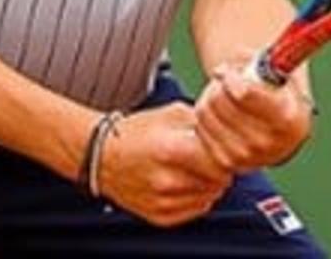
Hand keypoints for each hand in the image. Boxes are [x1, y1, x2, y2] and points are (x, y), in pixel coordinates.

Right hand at [95, 103, 233, 226]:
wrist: (101, 156)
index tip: (222, 146)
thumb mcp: (171, 113)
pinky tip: (185, 182)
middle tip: (209, 157)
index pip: (222, 159)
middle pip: (219, 180)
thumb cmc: (136, 132)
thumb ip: (203, 122)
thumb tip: (229, 129)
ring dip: (210, 183)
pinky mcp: (160, 216)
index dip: (226, 152)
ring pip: (210, 196)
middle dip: (220, 168)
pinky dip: (197, 197)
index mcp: (172, 149)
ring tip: (195, 168)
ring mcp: (164, 201)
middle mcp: (168, 180)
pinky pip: (196, 210)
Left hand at [192, 56, 314, 172]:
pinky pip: (200, 128)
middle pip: (220, 100)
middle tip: (229, 81)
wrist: (280, 128)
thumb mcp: (276, 70)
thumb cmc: (277, 93)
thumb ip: (252, 63)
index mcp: (288, 118)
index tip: (233, 72)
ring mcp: (247, 157)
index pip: (244, 93)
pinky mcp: (227, 163)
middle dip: (220, 83)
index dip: (232, 77)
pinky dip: (205, 116)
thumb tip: (221, 72)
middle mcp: (270, 143)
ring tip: (226, 96)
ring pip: (205, 112)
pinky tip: (221, 115)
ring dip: (210, 96)